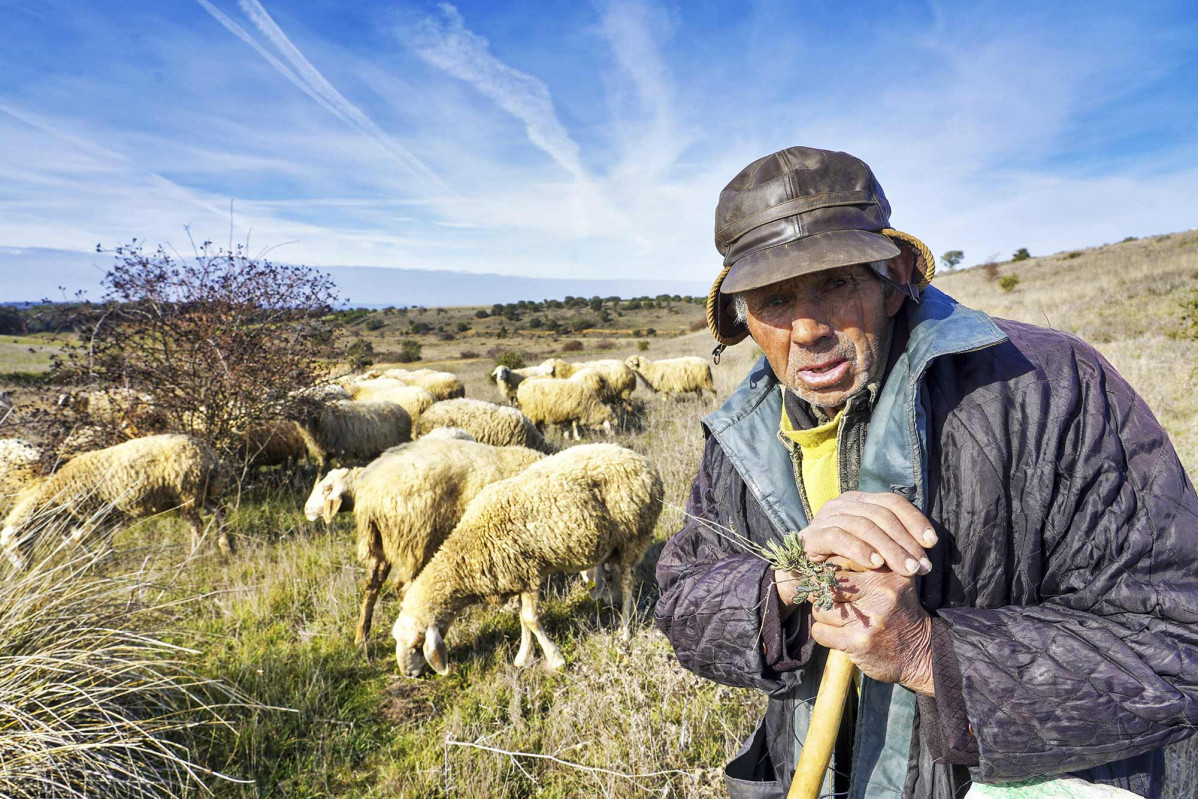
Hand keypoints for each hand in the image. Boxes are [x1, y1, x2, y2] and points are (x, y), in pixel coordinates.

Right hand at [799, 490, 936, 572]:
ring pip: (863, 524)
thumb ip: (891, 546)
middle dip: (905, 541)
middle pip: (881, 514)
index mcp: (859, 502)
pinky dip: (859, 549)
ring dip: (889, 548)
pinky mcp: (811, 536)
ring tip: (905, 569)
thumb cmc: (841, 566)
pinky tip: (875, 563)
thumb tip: (924, 552)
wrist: (800, 579)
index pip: (892, 502)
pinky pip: (838, 536)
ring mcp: (824, 518)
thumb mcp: (870, 552)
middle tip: (921, 567)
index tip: (931, 543)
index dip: (914, 520)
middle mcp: (842, 504)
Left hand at [809, 568, 934, 695]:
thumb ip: (865, 564)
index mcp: (886, 571)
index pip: (839, 560)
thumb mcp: (892, 581)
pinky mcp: (858, 642)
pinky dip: (823, 634)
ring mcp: (869, 617)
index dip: (826, 571)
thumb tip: (821, 559)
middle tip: (826, 599)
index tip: (827, 580)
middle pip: (826, 584)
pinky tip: (838, 635)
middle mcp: (880, 591)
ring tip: (839, 619)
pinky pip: (820, 632)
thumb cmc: (898, 612)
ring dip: (823, 616)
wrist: (923, 652)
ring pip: (820, 609)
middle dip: (820, 593)